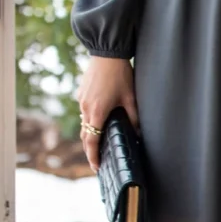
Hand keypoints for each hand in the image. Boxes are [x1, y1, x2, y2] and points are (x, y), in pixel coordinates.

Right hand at [75, 55, 139, 172]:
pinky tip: (99, 118)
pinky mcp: (81, 93)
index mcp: (97, 113)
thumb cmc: (120, 75)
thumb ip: (134, 118)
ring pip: (84, 123)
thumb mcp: (130, 98)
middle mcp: (86, 109)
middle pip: (85, 136)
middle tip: (98, 160)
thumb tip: (139, 134)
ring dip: (90, 134)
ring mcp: (81, 101)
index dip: (93, 157)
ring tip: (99, 142)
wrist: (106, 53)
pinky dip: (89, 119)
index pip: (91, 142)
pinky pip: (84, 111)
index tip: (96, 168)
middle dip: (90, 150)